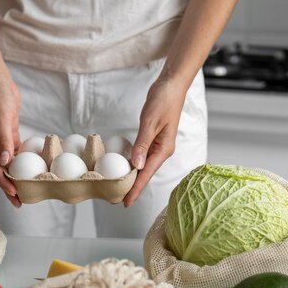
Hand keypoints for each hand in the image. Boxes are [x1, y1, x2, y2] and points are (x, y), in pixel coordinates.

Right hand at [0, 72, 21, 206]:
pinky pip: (13, 154)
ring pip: (6, 164)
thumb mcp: (3, 117)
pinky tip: (27, 173)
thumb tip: (6, 163)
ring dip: (14, 178)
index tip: (14, 194)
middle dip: (8, 187)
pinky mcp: (8, 134)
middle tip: (18, 203)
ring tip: (23, 193)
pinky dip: (19, 164)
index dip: (4, 182)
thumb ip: (5, 140)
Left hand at [123, 77, 186, 207]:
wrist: (171, 85)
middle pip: (145, 174)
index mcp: (164, 149)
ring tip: (118, 189)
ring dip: (132, 178)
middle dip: (132, 188)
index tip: (125, 203)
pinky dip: (133, 165)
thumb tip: (136, 166)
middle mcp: (162, 151)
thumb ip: (143, 144)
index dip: (135, 189)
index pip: (147, 174)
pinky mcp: (153, 139)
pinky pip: (142, 157)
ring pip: (143, 167)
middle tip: (116, 201)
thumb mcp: (150, 122)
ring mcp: (158, 146)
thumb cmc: (163, 100)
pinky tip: (124, 169)